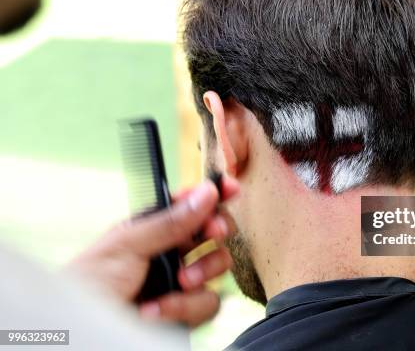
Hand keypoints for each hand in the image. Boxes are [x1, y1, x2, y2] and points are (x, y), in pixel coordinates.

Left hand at [66, 176, 238, 327]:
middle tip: (212, 233)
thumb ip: (170, 221)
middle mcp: (173, 253)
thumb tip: (206, 193)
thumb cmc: (89, 283)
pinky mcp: (186, 311)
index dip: (214, 195)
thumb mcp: (127, 244)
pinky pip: (209, 303)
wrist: (80, 330)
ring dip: (201, 274)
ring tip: (178, 283)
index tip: (231, 188)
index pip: (192, 205)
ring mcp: (182, 282)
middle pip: (215, 233)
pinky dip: (184, 308)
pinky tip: (157, 310)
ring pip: (219, 268)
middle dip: (216, 232)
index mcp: (155, 229)